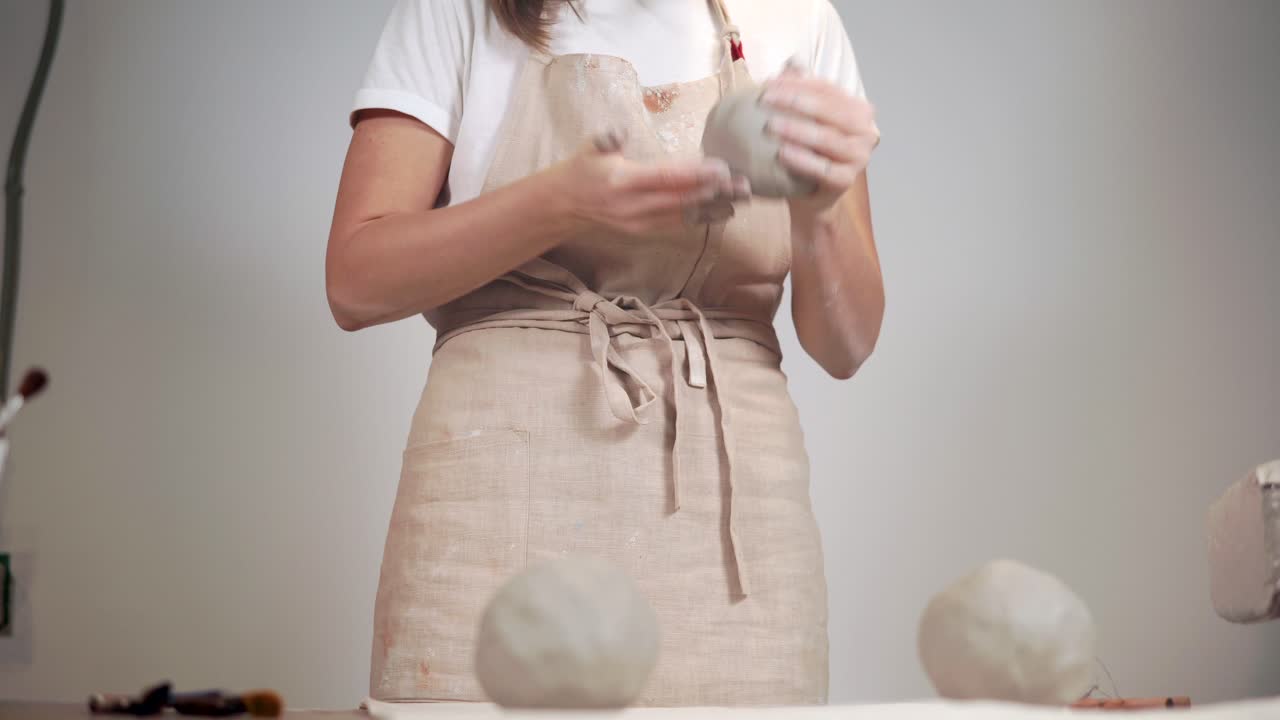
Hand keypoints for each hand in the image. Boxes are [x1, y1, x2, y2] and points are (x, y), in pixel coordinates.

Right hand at [552, 128, 750, 238]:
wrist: (566, 205)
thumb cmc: (583, 169)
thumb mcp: (591, 147)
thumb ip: (607, 139)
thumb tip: (618, 132)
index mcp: (622, 180)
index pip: (666, 177)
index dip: (695, 174)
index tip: (722, 169)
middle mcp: (634, 206)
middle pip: (682, 199)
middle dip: (716, 193)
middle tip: (745, 185)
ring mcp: (640, 222)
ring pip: (684, 215)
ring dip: (715, 207)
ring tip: (742, 200)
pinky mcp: (644, 231)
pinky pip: (678, 225)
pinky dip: (702, 218)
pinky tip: (722, 211)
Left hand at [760, 62, 879, 216]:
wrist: (810, 195)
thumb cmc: (807, 152)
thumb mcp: (805, 119)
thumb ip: (802, 91)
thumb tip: (792, 62)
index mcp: (858, 110)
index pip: (828, 89)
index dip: (799, 83)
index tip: (768, 82)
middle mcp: (865, 131)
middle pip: (831, 111)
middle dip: (798, 101)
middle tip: (766, 99)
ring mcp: (860, 157)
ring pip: (829, 139)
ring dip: (798, 130)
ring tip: (771, 125)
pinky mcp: (847, 181)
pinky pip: (824, 169)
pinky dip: (803, 160)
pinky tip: (781, 153)